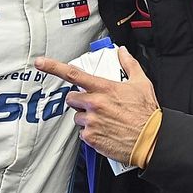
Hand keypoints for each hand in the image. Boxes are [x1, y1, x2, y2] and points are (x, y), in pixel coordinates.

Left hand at [35, 47, 158, 162]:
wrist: (151, 139)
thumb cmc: (147, 114)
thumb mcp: (142, 83)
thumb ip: (129, 64)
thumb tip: (123, 52)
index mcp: (104, 88)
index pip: (73, 74)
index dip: (53, 67)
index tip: (40, 63)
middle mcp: (94, 103)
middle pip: (71, 98)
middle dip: (79, 100)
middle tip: (93, 104)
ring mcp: (91, 121)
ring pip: (77, 117)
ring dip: (86, 118)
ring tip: (104, 120)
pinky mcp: (91, 138)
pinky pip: (83, 133)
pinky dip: (91, 133)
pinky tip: (105, 131)